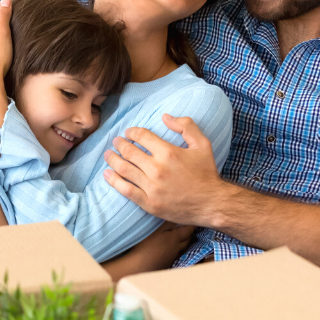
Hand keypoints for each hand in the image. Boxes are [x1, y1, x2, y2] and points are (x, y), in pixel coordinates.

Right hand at [102, 221, 195, 279]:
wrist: (138, 266)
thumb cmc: (145, 245)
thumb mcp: (155, 229)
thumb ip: (166, 222)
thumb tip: (176, 213)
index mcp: (175, 238)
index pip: (188, 229)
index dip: (192, 223)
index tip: (194, 217)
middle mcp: (177, 248)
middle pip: (188, 239)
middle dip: (189, 232)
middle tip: (189, 225)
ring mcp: (172, 257)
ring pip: (182, 248)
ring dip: (184, 242)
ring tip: (182, 236)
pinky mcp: (166, 263)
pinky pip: (176, 255)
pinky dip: (176, 250)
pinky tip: (170, 248)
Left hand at [103, 114, 228, 226]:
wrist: (211, 204)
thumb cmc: (206, 173)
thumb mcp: (202, 144)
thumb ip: (186, 126)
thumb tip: (165, 116)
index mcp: (168, 152)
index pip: (142, 136)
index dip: (132, 132)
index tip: (128, 133)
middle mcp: (157, 169)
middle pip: (129, 152)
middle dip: (119, 144)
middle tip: (116, 142)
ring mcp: (151, 187)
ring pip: (124, 169)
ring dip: (112, 160)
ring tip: (108, 155)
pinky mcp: (149, 203)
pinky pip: (126, 190)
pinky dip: (114, 181)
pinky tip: (107, 174)